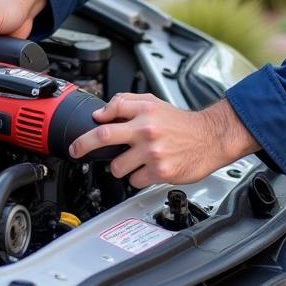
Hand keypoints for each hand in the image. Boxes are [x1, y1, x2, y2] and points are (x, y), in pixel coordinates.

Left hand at [69, 95, 259, 188]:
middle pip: (103, 137)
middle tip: (76, 150)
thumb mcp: (155, 104)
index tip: (86, 128)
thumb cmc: (182, 123)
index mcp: (145, 113)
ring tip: (133, 161)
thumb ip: (128, 103)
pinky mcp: (160, 172)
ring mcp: (153, 153)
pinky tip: (148, 169)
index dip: (94, 120)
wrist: (210, 139)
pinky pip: (134, 181)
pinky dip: (137, 178)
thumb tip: (102, 113)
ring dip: (119, 167)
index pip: (111, 111)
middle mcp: (147, 131)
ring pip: (117, 167)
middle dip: (83, 145)